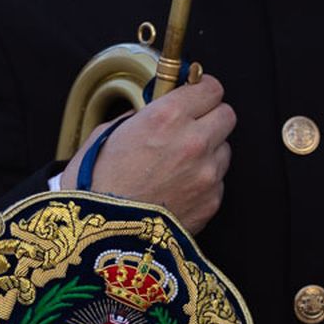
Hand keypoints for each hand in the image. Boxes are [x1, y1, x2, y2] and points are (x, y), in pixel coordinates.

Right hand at [62, 74, 233, 233]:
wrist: (102, 236)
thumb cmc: (96, 186)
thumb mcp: (108, 134)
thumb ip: (141, 117)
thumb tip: (155, 110)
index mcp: (167, 117)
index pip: (210, 87)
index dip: (203, 90)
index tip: (196, 94)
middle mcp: (193, 142)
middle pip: (227, 115)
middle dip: (211, 117)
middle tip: (191, 125)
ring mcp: (207, 174)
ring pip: (224, 149)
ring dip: (209, 151)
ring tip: (178, 164)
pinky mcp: (211, 202)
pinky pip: (218, 181)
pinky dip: (204, 182)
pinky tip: (178, 189)